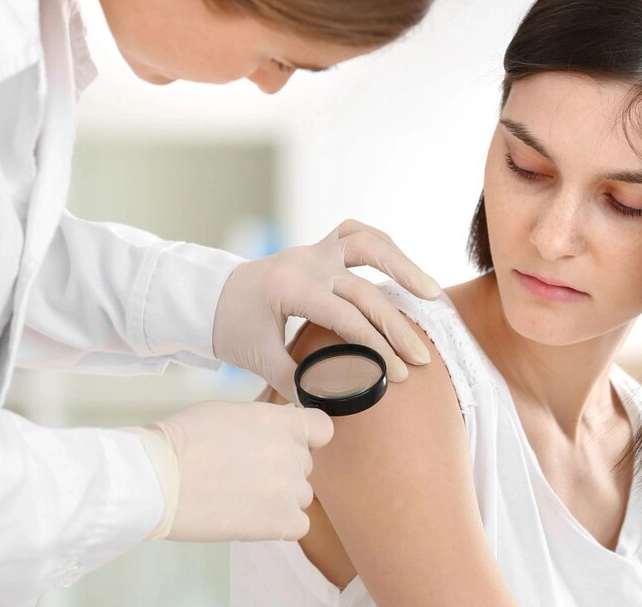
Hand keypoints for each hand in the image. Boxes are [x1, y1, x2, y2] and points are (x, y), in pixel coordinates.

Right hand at [145, 401, 333, 541]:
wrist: (159, 477)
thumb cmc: (183, 440)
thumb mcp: (230, 413)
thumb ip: (263, 422)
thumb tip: (277, 430)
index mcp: (282, 422)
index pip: (322, 429)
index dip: (307, 438)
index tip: (287, 445)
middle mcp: (293, 454)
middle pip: (304, 465)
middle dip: (282, 469)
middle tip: (245, 474)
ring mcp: (290, 489)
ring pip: (301, 496)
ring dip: (279, 498)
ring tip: (241, 498)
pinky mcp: (280, 522)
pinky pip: (299, 525)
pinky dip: (280, 524)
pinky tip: (252, 518)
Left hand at [213, 219, 441, 402]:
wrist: (209, 297)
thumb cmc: (232, 328)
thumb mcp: (259, 359)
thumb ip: (296, 381)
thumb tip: (331, 407)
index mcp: (291, 289)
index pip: (346, 318)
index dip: (375, 348)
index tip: (397, 375)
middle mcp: (306, 263)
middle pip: (364, 290)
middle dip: (396, 327)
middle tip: (421, 358)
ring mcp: (314, 250)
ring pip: (368, 245)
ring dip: (403, 266)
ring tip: (432, 294)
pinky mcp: (319, 248)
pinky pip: (356, 234)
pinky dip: (384, 246)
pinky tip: (406, 267)